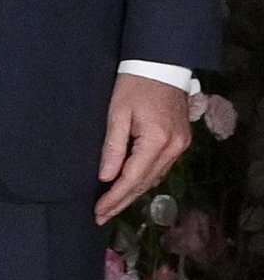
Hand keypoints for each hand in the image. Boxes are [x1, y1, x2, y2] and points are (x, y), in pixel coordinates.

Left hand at [96, 76, 191, 226]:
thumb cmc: (134, 84)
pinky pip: (161, 168)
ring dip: (134, 192)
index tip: (98, 211)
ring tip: (112, 205)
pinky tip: (131, 185)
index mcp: (157, 141)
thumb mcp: (117, 112)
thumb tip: (105, 177)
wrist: (161, 64)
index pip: (132, 178)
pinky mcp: (181, 141)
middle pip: (145, 183)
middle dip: (122, 201)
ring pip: (154, 178)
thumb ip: (113, 147)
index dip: (114, 197)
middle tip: (102, 215)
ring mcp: (180, 146)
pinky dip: (145, 179)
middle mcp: (173, 149)